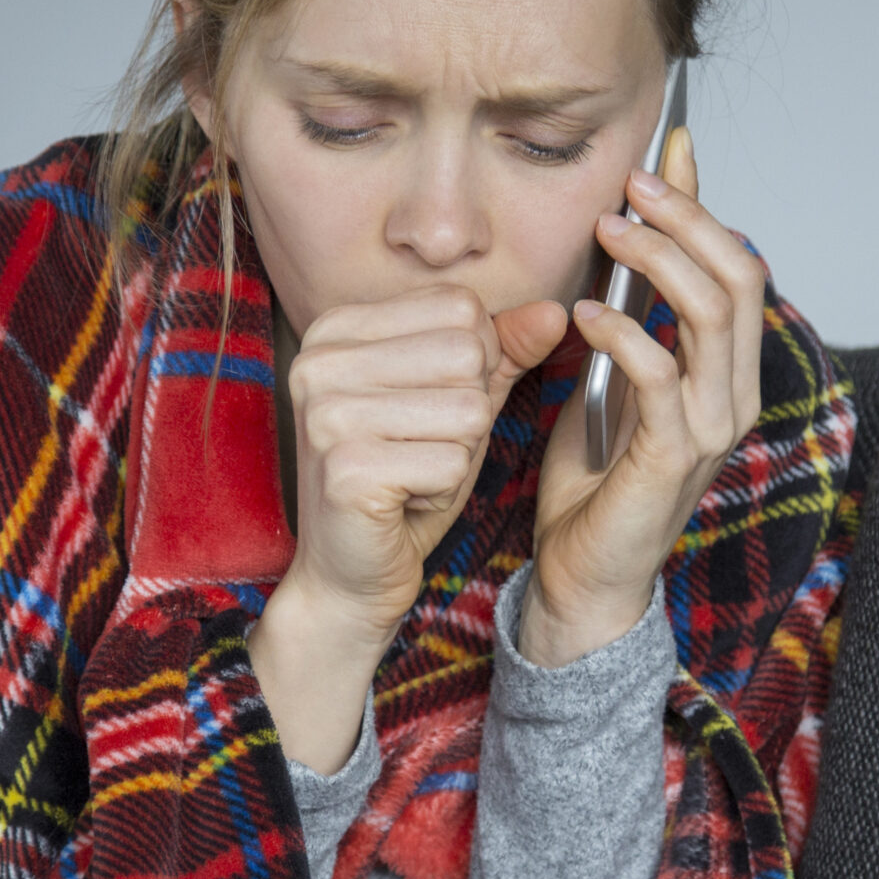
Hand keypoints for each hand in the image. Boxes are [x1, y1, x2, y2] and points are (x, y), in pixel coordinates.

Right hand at [251, 285, 566, 771]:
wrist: (348, 572)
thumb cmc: (402, 480)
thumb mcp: (456, 403)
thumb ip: (503, 353)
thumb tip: (558, 313)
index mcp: (337, 329)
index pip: (461, 306)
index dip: (475, 363)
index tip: (427, 406)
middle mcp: (320, 361)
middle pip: (468, 354)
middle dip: (469, 412)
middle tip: (421, 448)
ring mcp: (326, 414)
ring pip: (468, 410)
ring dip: (458, 455)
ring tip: (413, 474)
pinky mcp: (345, 469)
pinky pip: (451, 464)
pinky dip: (443, 491)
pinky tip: (403, 502)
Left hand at [522, 127, 764, 666]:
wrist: (584, 576)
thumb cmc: (596, 479)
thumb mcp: (612, 372)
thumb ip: (631, 309)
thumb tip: (627, 231)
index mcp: (728, 373)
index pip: (741, 266)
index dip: (707, 204)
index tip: (665, 149)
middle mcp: (735, 395)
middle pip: (739, 276)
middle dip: (687, 218)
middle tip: (630, 186)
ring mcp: (711, 427)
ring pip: (713, 313)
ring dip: (658, 260)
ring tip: (608, 234)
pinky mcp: (672, 455)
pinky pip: (661, 373)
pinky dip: (622, 331)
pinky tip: (582, 314)